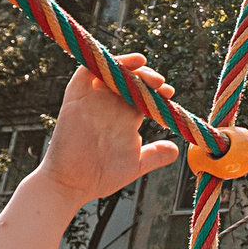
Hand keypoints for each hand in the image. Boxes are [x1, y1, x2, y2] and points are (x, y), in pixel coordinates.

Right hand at [34, 54, 183, 206]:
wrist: (71, 185)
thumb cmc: (100, 177)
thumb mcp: (135, 165)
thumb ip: (154, 155)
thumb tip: (176, 149)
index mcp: (125, 117)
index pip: (143, 94)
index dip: (157, 90)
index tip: (169, 94)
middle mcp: (110, 105)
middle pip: (130, 79)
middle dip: (147, 76)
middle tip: (159, 84)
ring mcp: (92, 100)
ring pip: (111, 71)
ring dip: (128, 65)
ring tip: (143, 68)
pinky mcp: (74, 99)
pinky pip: (85, 73)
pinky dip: (101, 62)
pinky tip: (119, 64)